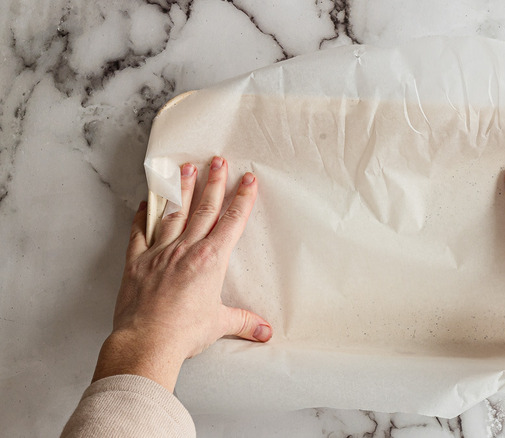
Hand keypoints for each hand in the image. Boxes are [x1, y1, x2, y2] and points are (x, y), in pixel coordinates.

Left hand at [92, 156, 271, 391]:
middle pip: (204, 208)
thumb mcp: (220, 324)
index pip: (231, 221)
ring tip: (186, 169)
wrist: (147, 341)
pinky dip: (142, 216)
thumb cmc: (184, 332)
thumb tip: (265, 332)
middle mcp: (186, 249)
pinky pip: (139, 232)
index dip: (242, 198)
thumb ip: (244, 322)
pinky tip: (146, 203)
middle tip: (218, 161)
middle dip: (214, 182)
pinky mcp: (137, 262)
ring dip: (182, 189)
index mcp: (211, 260)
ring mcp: (160, 252)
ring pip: (174, 213)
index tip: (248, 179)